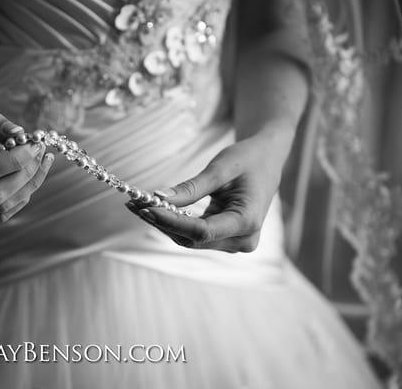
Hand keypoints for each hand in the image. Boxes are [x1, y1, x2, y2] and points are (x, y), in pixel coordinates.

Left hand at [125, 131, 289, 251]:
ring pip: (190, 239)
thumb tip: (157, 199)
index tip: (145, 207)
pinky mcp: (225, 238)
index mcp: (247, 222)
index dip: (170, 221)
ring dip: (163, 223)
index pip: (201, 231)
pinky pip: (194, 235)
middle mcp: (243, 240)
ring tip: (137, 205)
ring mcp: (234, 242)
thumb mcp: (220, 169)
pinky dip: (173, 222)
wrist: (267, 160)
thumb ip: (191, 188)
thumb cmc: (248, 159)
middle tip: (134, 203)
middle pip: (193, 238)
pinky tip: (152, 209)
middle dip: (161, 221)